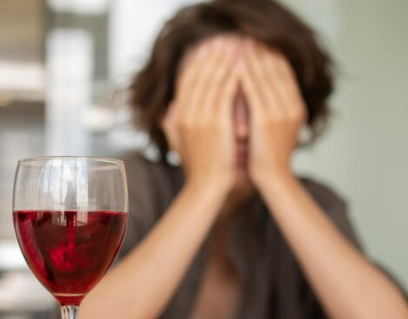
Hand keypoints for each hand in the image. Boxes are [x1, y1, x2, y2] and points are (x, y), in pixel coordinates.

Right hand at [162, 37, 241, 198]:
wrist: (207, 186)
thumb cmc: (197, 167)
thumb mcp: (178, 143)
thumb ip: (170, 124)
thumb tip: (166, 109)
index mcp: (177, 117)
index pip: (185, 82)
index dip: (194, 64)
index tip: (204, 51)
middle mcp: (186, 114)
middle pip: (198, 76)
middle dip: (209, 57)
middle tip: (220, 42)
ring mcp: (201, 118)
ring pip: (212, 81)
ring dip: (223, 62)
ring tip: (233, 48)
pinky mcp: (218, 123)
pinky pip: (225, 93)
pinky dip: (233, 77)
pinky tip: (241, 67)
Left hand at [238, 40, 306, 184]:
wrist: (273, 179)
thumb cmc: (269, 158)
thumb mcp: (277, 129)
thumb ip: (275, 109)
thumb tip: (265, 93)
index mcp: (297, 107)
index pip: (285, 72)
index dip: (271, 56)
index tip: (258, 45)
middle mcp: (293, 106)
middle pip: (276, 70)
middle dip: (260, 53)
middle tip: (246, 39)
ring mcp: (281, 112)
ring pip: (266, 77)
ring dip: (251, 59)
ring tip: (238, 46)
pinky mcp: (266, 120)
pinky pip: (255, 91)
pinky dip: (245, 76)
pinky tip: (234, 66)